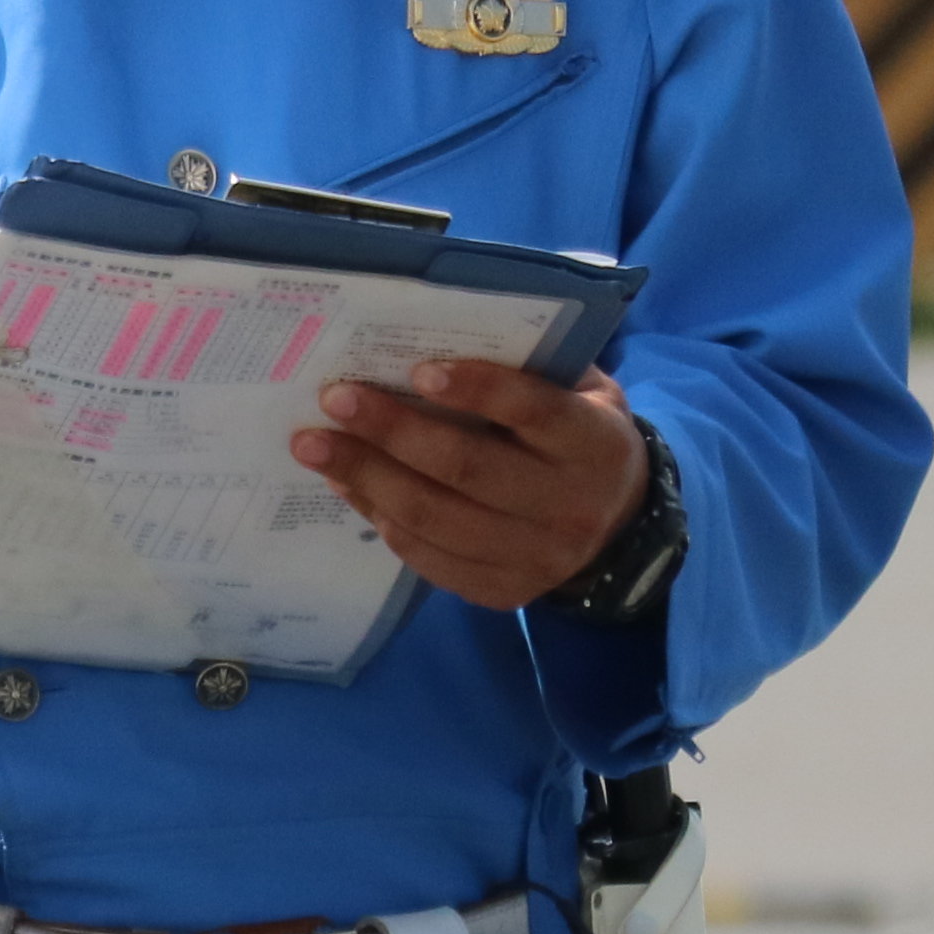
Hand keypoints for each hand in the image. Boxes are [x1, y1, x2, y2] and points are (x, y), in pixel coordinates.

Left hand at [290, 361, 650, 613]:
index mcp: (596, 443)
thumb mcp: (576, 392)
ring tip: (315, 446)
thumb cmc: (577, 435)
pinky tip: (348, 485)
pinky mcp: (503, 592)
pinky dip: (380, 517)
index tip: (416, 370)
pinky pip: (428, 557)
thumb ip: (526, 368)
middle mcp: (571, 506)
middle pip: (468, 470)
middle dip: (391, 433)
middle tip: (334, 400)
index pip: (535, 411)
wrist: (618, 526)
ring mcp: (537, 557)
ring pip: (436, 518)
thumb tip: (426, 340)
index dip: (478, 390)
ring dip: (365, 478)